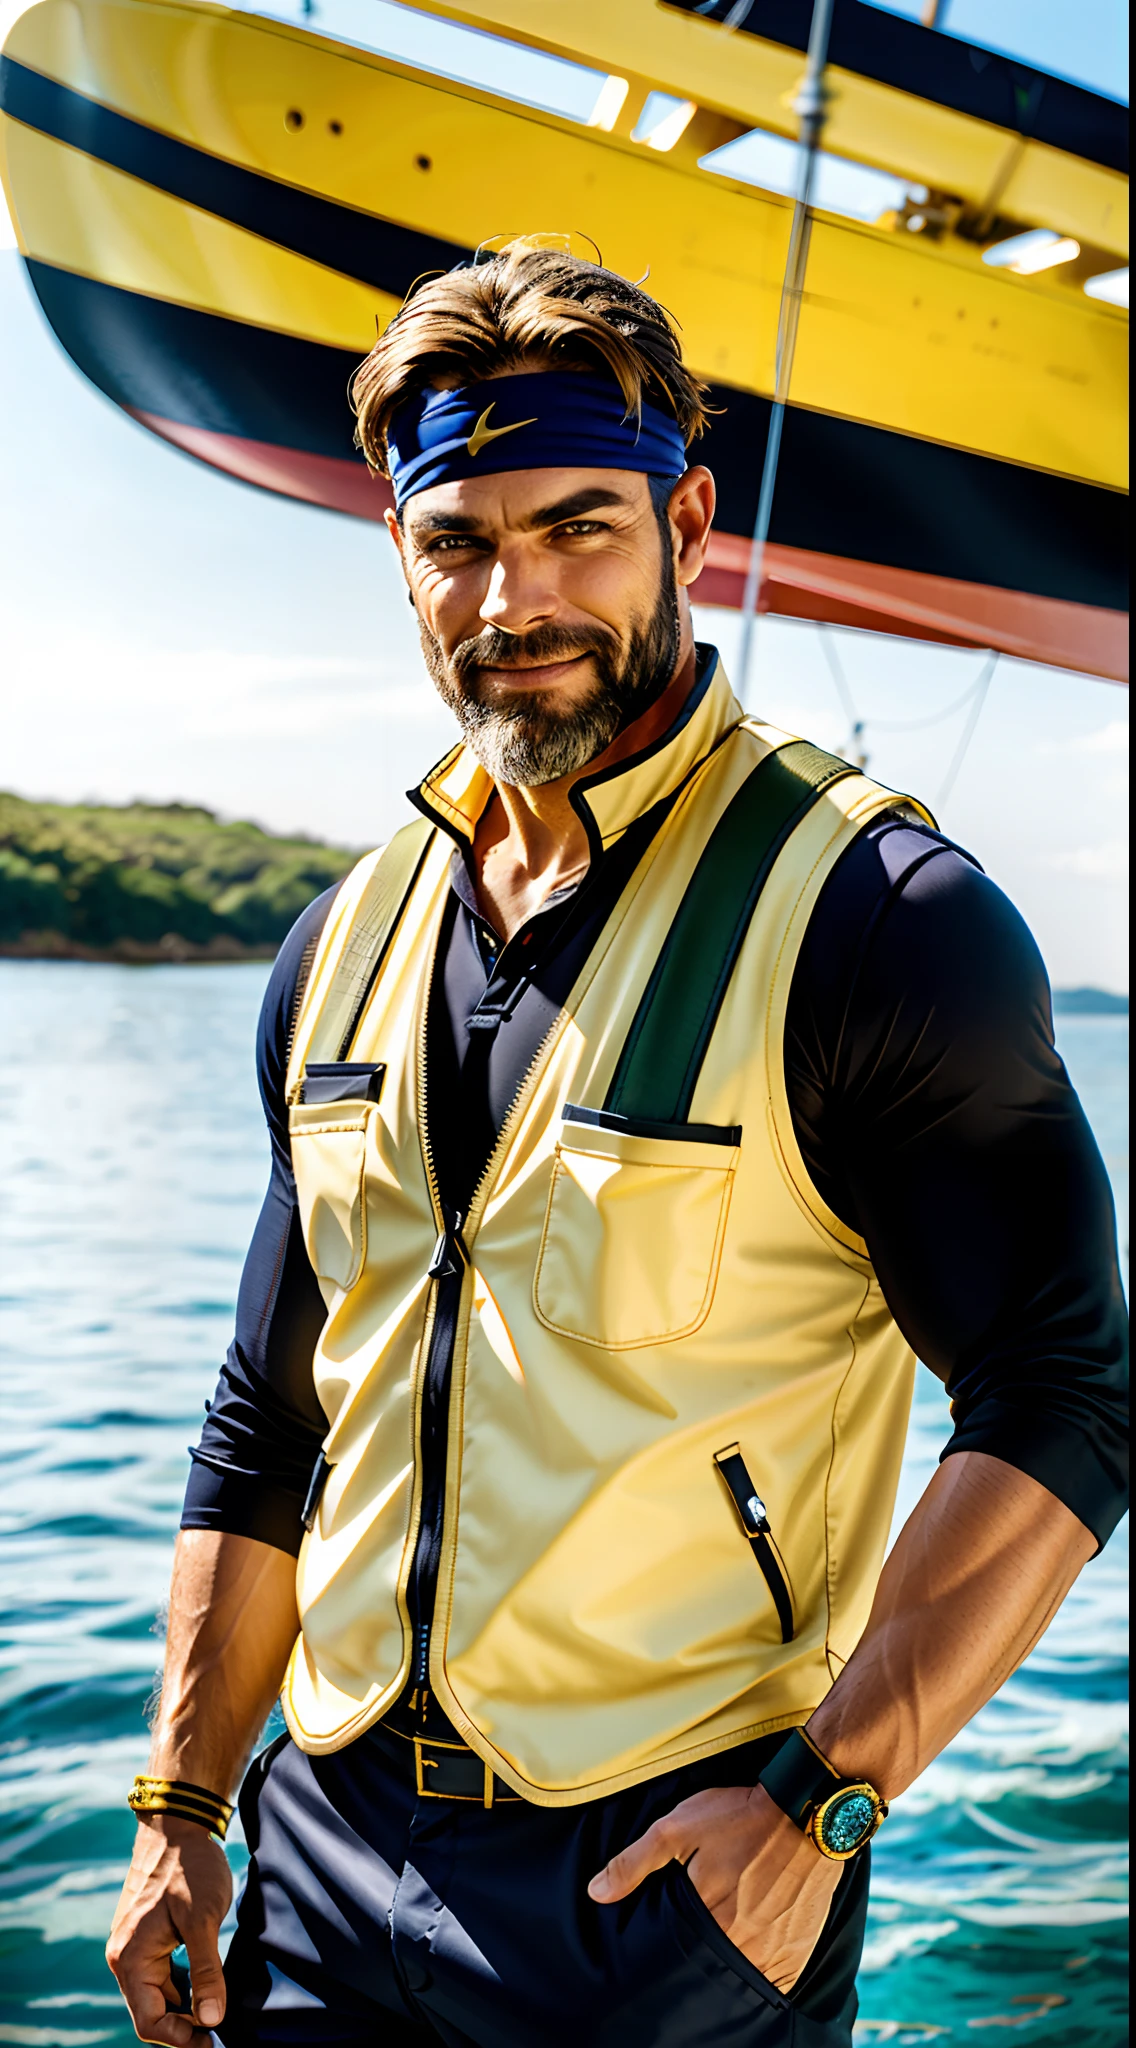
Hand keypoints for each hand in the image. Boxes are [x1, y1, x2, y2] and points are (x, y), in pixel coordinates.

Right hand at [107, 1816, 231, 2043]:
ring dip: (185, 2008)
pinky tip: (207, 1984)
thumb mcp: (203, 1920)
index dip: (181, 2039)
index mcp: (130, 1958)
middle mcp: (124, 1958)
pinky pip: (161, 1976)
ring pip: (158, 1996)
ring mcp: (133, 1947)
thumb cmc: (189, 1867)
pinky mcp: (146, 1938)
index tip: (213, 2040)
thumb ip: (206, 1972)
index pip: (149, 2022)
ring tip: (217, 2008)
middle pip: (152, 2013)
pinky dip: (182, 1986)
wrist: (178, 1824)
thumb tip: (210, 2020)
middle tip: (220, 2031)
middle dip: (184, 2027)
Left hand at [587, 1783, 841, 1992]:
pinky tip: (759, 1947)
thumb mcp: (677, 1829)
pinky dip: (768, 1968)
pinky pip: (781, 1975)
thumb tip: (596, 1893)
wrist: (808, 1806)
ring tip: (731, 1937)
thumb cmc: (739, 1816)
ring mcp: (777, 1947)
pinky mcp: (802, 1944)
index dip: (675, 1948)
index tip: (675, 1937)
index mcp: (710, 1919)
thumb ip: (634, 1863)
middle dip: (706, 1955)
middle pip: (715, 1966)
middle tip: (706, 1931)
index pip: (681, 1955)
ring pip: (748, 1974)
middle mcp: (745, 1942)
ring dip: (737, 1962)